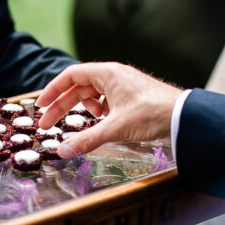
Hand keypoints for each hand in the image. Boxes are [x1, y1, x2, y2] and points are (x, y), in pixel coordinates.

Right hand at [36, 63, 182, 157]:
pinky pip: (108, 100)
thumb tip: (63, 150)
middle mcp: (114, 75)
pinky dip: (99, 111)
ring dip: (83, 109)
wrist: (184, 116)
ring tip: (82, 123)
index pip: (70, 76)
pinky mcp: (132, 96)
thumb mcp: (114, 128)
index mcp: (107, 73)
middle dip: (63, 106)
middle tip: (49, 124)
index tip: (41, 105)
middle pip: (79, 87)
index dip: (52, 90)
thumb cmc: (152, 114)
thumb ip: (86, 139)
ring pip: (94, 94)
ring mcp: (124, 85)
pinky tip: (102, 122)